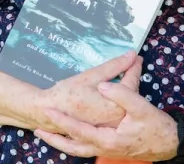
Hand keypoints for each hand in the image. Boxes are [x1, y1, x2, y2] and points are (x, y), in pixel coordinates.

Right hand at [27, 50, 141, 131]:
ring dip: (124, 88)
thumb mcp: (90, 77)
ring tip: (121, 73)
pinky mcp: (105, 129)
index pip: (131, 81)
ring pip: (124, 103)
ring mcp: (112, 125)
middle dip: (130, 76)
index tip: (136, 55)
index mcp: (116, 105)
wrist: (48, 114)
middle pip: (130, 93)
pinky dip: (116, 99)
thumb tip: (131, 55)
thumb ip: (113, 66)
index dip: (133, 66)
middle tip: (129, 62)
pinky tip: (110, 91)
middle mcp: (117, 118)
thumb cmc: (67, 94)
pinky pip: (117, 111)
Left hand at [33, 75, 177, 160]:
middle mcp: (105, 148)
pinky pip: (87, 147)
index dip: (62, 121)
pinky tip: (69, 135)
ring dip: (62, 142)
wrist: (171, 142)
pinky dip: (75, 142)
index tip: (48, 111)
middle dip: (55, 139)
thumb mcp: (140, 107)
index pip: (79, 130)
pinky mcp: (111, 149)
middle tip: (37, 130)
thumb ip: (122, 94)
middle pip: (73, 146)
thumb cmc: (156, 125)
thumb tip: (103, 84)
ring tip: (46, 134)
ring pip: (79, 149)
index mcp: (109, 139)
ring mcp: (108, 151)